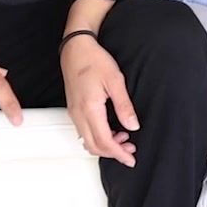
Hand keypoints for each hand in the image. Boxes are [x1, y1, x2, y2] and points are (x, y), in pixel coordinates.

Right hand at [62, 34, 139, 166]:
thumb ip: (124, 106)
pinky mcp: (74, 109)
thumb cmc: (93, 60)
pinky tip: (111, 130)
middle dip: (113, 153)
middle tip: (130, 150)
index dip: (119, 153)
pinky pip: (84, 132)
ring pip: (88, 141)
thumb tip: (133, 125)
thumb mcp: (115, 81)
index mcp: (89, 109)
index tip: (131, 158)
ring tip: (124, 139)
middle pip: (94, 146)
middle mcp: (78, 114)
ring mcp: (74, 112)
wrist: (75, 48)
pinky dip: (98, 137)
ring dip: (105, 145)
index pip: (104, 141)